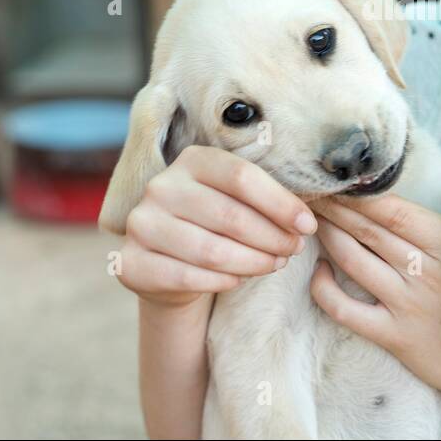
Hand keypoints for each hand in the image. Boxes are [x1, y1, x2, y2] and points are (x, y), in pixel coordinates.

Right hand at [116, 145, 315, 307]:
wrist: (171, 263)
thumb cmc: (217, 225)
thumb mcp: (237, 200)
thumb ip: (266, 199)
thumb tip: (305, 221)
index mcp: (191, 160)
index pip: (242, 176)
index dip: (280, 203)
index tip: (308, 225)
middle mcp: (161, 186)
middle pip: (230, 215)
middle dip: (272, 237)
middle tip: (293, 250)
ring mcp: (141, 223)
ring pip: (211, 250)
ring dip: (253, 262)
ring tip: (275, 264)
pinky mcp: (132, 261)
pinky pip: (187, 276)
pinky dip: (221, 280)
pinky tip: (240, 280)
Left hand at [308, 151, 440, 401]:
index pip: (391, 207)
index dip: (357, 192)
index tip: (337, 179)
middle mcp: (425, 270)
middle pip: (366, 228)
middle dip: (333, 207)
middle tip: (310, 192)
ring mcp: (407, 304)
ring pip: (352, 260)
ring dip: (327, 238)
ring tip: (312, 223)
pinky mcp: (394, 336)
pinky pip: (345, 310)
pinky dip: (324, 289)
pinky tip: (320, 272)